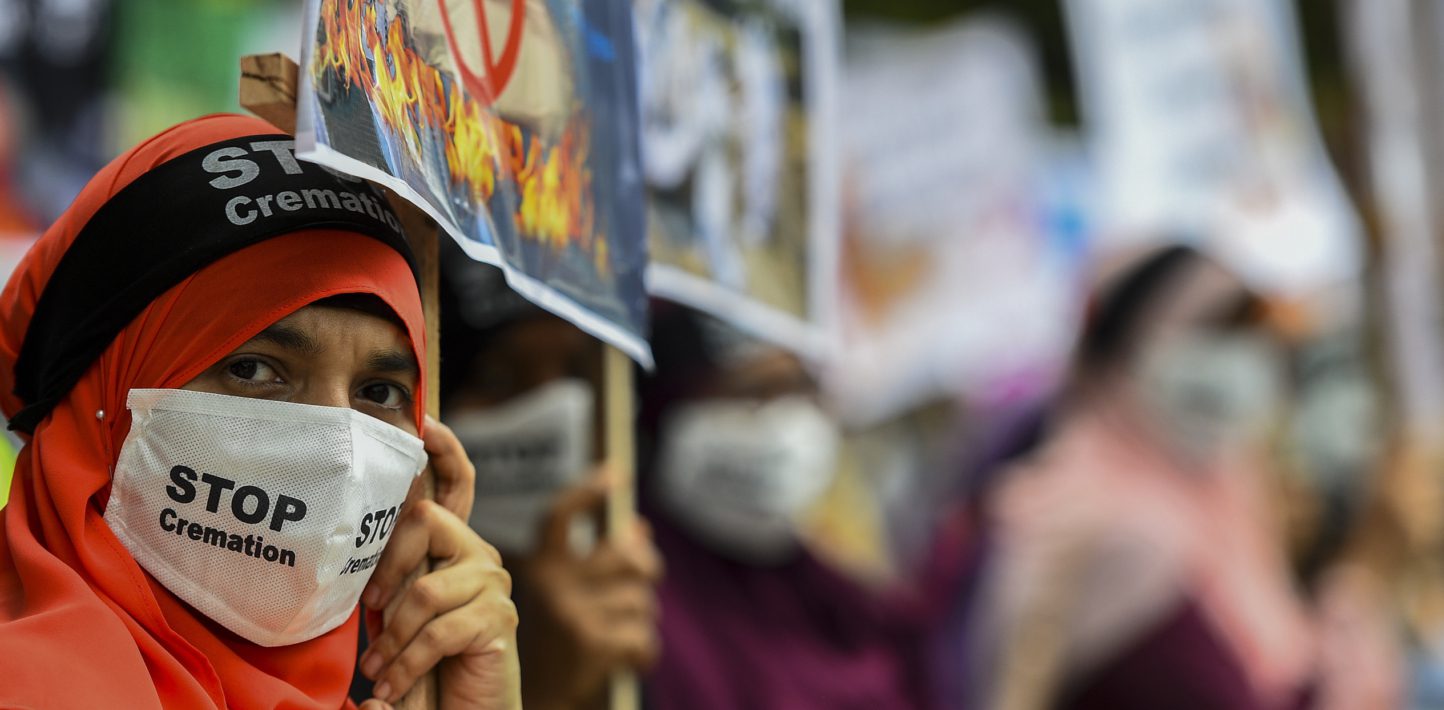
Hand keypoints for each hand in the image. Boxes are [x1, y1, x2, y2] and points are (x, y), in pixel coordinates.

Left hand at [356, 419, 518, 709]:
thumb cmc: (424, 666)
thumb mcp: (399, 617)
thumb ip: (392, 580)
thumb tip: (355, 541)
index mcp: (454, 549)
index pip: (455, 485)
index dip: (445, 450)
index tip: (425, 420)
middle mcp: (479, 556)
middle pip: (426, 522)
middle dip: (388, 567)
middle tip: (375, 612)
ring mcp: (492, 586)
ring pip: (425, 590)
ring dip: (393, 640)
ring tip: (380, 670)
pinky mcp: (498, 621)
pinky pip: (439, 631)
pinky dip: (407, 663)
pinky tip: (394, 685)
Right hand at [517, 470, 663, 709]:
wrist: (537, 702)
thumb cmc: (560, 643)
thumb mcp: (569, 597)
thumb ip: (600, 560)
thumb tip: (638, 527)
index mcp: (542, 568)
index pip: (560, 516)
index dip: (587, 492)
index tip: (615, 474)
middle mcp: (551, 584)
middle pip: (627, 558)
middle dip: (645, 571)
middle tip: (641, 584)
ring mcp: (570, 612)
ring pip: (640, 601)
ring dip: (640, 621)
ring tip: (617, 636)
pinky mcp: (590, 642)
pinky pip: (643, 636)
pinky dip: (642, 652)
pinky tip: (624, 659)